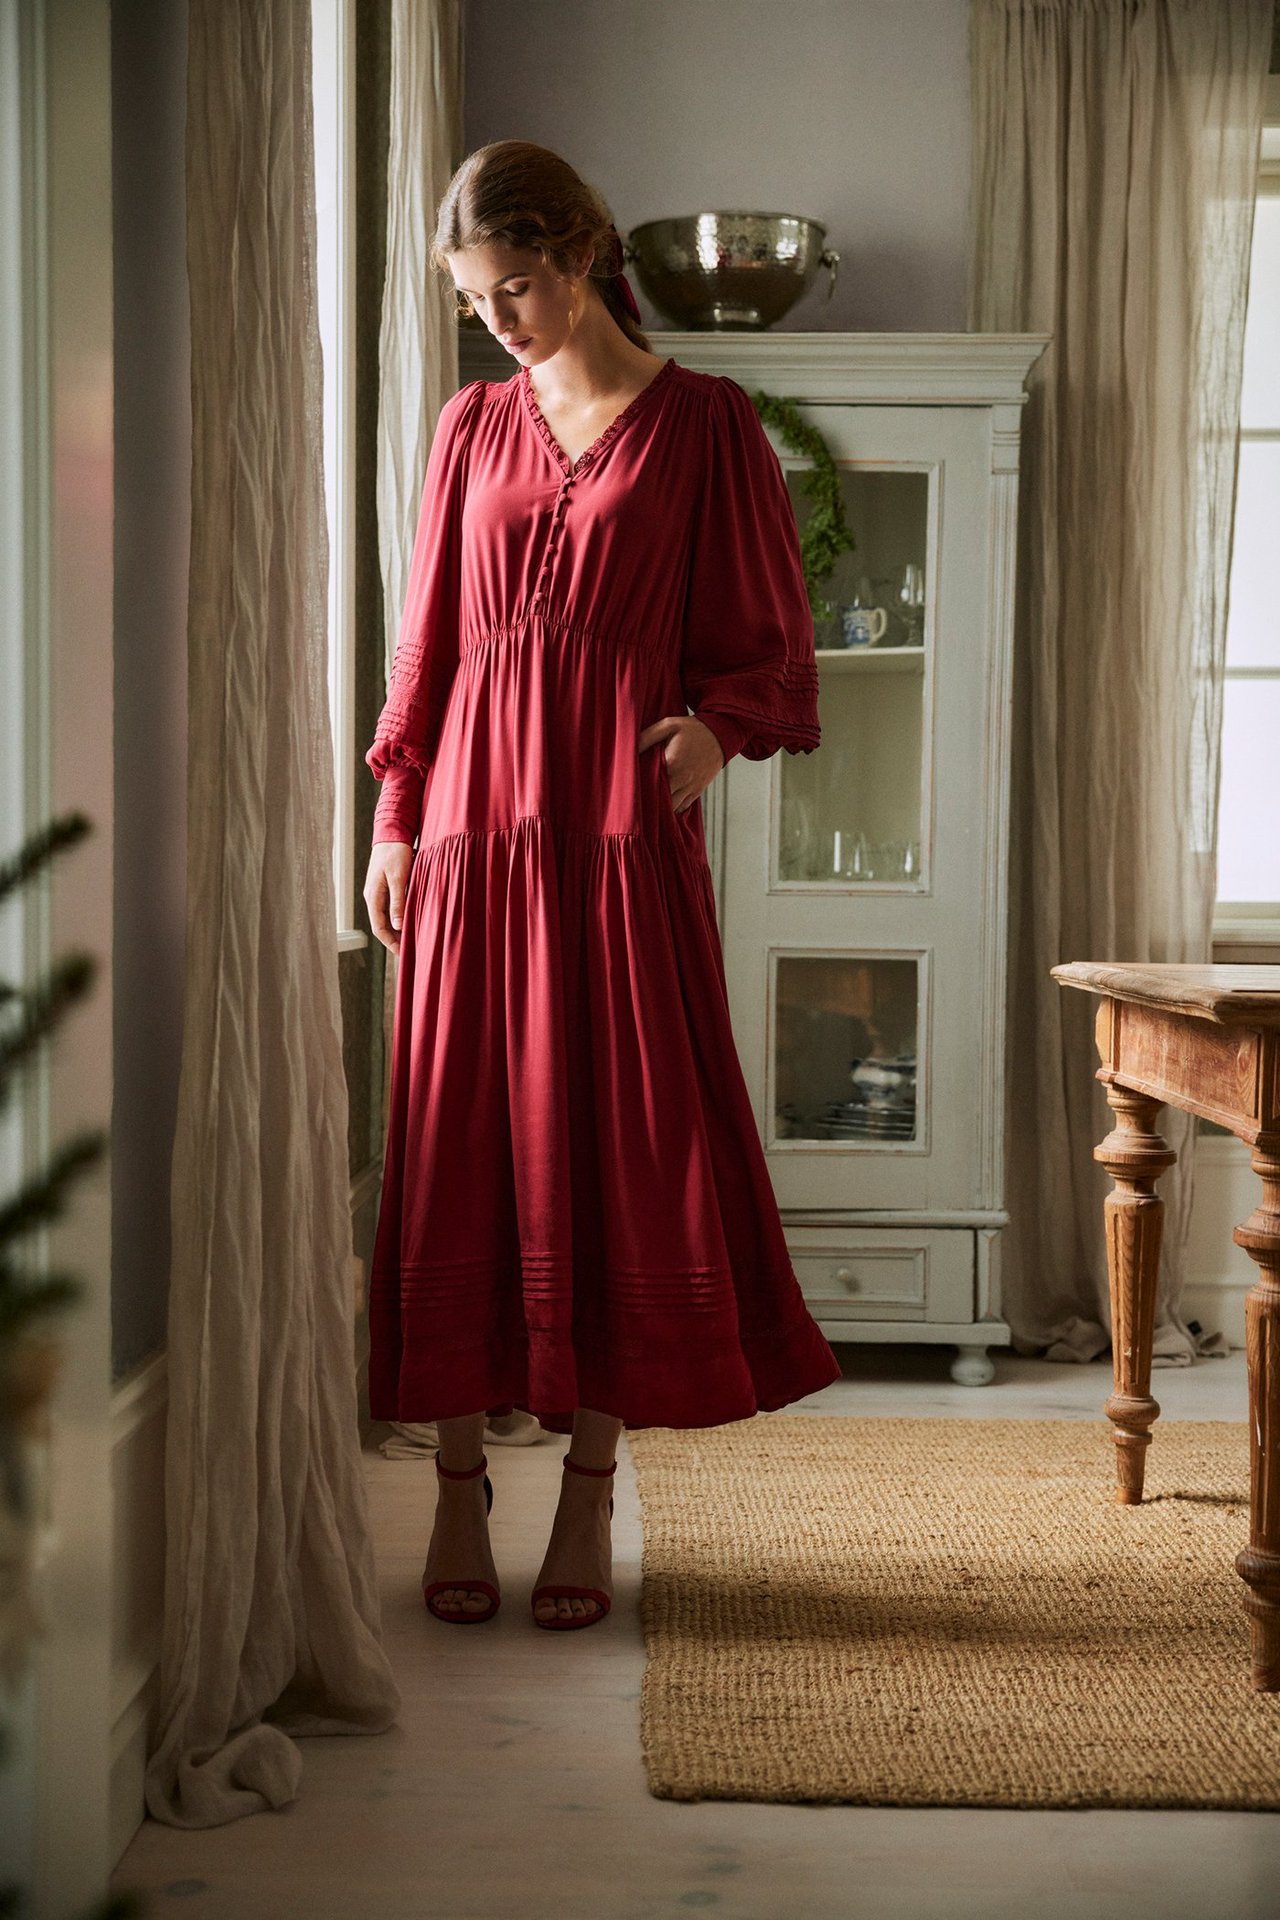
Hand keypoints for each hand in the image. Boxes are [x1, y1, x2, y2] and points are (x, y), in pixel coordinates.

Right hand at [364, 840, 414, 954]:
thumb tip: (398, 926)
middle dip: (395, 939)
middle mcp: (373, 896)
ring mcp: (378, 891)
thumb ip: (398, 902)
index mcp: (373, 896)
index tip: (404, 954)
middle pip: (382, 925)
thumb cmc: (395, 853)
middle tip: (411, 950)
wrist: (392, 831)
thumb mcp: (399, 878)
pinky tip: (411, 920)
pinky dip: (399, 917)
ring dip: (398, 929)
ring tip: (412, 938)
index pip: (379, 928)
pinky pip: (390, 907)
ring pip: (386, 917)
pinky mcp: (385, 886)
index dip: (391, 943)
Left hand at [637, 715, 724, 814]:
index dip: (638, 787)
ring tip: (649, 801)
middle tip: (636, 797)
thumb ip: (648, 736)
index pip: (649, 783)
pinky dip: (673, 808)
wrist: (721, 735)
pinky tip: (664, 803)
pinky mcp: (697, 791)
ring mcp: (691, 787)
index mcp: (672, 762)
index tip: (630, 787)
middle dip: (647, 799)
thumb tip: (630, 747)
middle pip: (659, 799)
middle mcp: (682, 778)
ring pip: (671, 807)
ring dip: (660, 806)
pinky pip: (682, 807)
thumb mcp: (669, 725)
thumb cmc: (693, 729)